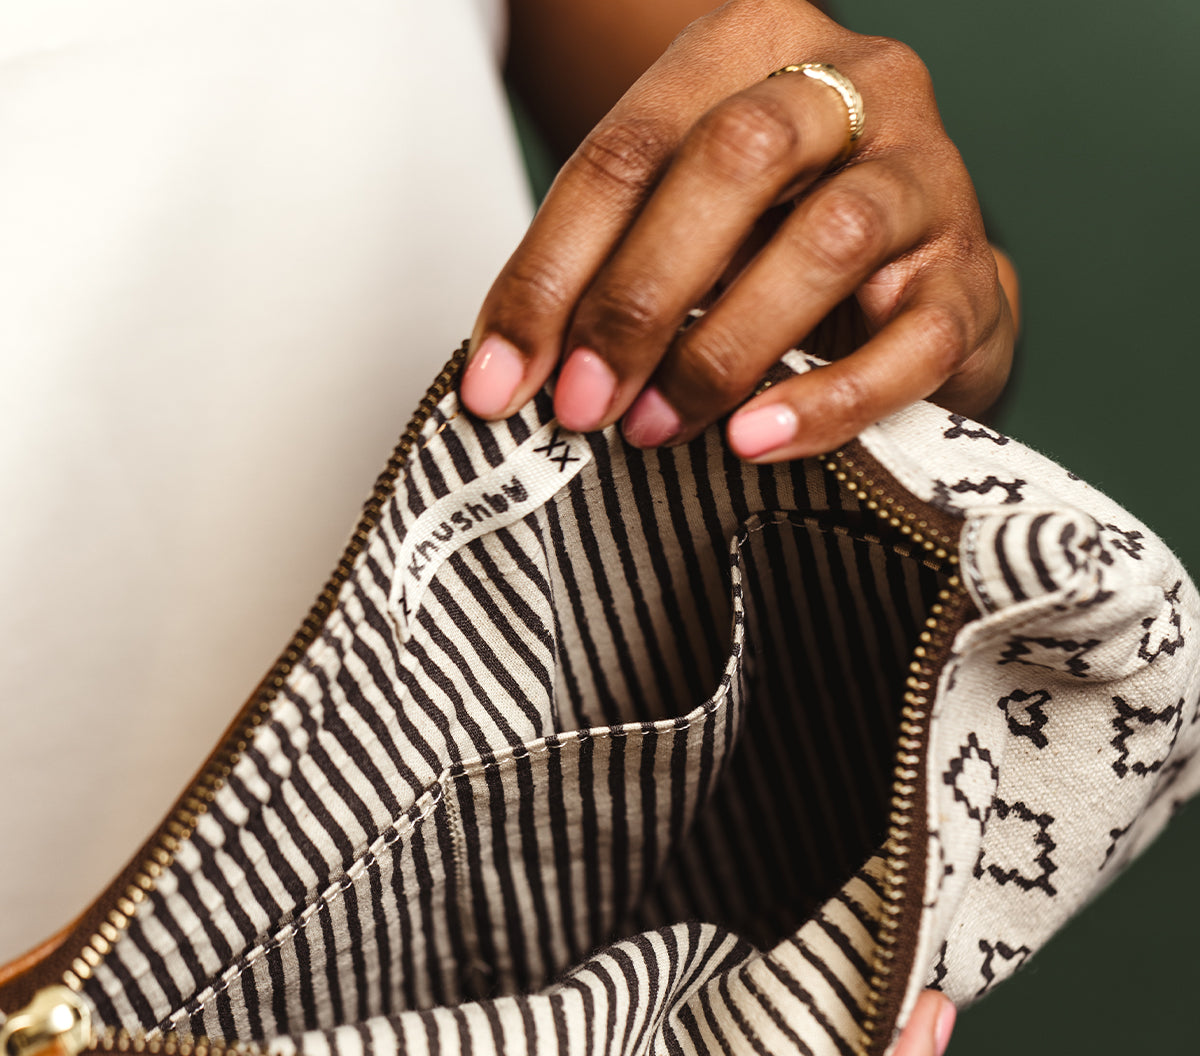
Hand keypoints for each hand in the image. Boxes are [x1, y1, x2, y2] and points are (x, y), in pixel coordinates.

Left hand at [463, 0, 1014, 460]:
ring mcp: (927, 177)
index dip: (551, 271)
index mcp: (754, 46)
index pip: (630, 148)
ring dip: (725, 347)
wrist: (914, 275)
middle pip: (733, 161)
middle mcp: (854, 86)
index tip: (499, 381)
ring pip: (829, 240)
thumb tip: (507, 378)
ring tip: (657, 426)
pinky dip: (827, 400)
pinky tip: (756, 439)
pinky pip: (911, 342)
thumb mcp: (679, 225)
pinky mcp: (972, 279)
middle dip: (639, 297)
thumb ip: (600, 273)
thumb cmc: (776, 242)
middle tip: (582, 404)